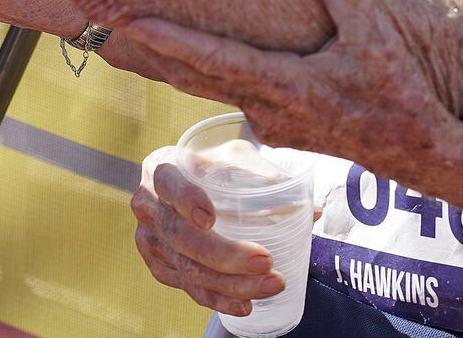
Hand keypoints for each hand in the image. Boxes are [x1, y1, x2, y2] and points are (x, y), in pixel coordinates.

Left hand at [126, 0, 462, 197]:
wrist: (424, 150)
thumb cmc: (402, 92)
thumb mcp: (378, 36)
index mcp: (287, 88)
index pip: (216, 62)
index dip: (171, 41)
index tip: (129, 21)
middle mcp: (269, 111)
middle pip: (197, 77)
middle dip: (152, 50)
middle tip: (104, 19)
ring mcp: (272, 122)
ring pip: (215, 86)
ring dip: (176, 61)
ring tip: (131, 32)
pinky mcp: (283, 122)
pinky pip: (236, 91)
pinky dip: (208, 70)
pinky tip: (189, 51)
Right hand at [131, 147, 285, 315]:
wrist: (194, 181)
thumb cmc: (217, 165)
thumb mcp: (237, 157)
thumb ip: (267, 176)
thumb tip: (312, 210)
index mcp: (162, 169)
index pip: (169, 184)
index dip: (186, 201)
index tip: (211, 218)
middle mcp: (149, 205)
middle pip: (181, 237)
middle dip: (225, 255)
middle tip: (265, 261)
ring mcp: (150, 240)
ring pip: (187, 268)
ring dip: (230, 284)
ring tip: (269, 285)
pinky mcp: (160, 266)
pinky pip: (188, 288)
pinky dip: (218, 299)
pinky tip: (244, 304)